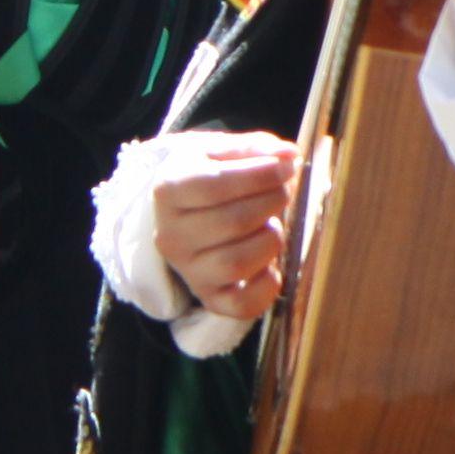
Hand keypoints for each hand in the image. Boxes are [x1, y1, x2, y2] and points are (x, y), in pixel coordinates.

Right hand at [142, 129, 301, 320]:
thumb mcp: (219, 151)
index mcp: (167, 191)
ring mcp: (188, 271)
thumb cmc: (206, 176)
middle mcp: (171, 236)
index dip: (257, 176)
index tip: (286, 166)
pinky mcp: (209, 298)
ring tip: (271, 223)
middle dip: (270, 202)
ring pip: (238, 263)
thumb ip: (253, 148)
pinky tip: (270, 263)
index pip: (213, 186)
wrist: (184, 212)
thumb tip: (287, 155)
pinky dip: (267, 286)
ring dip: (269, 239)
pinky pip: (242, 305)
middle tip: (283, 190)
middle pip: (232, 222)